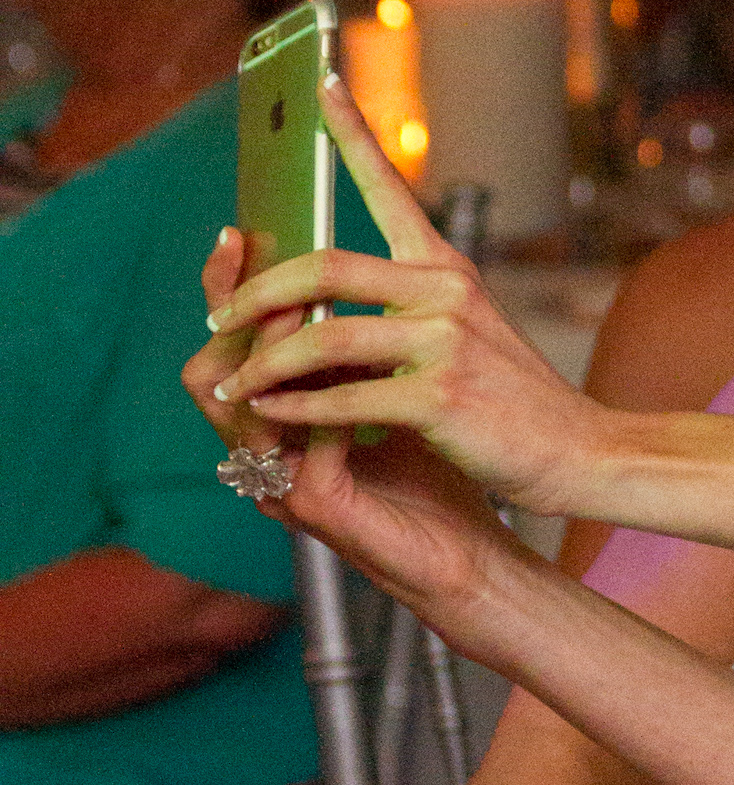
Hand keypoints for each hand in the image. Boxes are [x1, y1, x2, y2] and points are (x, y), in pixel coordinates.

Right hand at [184, 222, 522, 630]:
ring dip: (274, 352)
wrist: (469, 553)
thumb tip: (360, 267)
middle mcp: (267, 450)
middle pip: (211, 371)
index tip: (237, 230)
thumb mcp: (393, 394)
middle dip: (239, 312)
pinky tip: (356, 376)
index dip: (227, 290)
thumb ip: (365, 346)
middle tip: (264, 261)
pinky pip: (300, 449)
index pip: (232, 346)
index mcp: (279, 418)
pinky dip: (323, 406)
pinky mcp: (318, 508)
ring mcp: (283, 483)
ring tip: (308, 309)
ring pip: (241, 408)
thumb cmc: (434, 476)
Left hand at [200, 79, 610, 514]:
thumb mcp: (463, 336)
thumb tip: (316, 315)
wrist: (580, 449)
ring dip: (264, 366)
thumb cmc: (512, 400)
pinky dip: (297, 411)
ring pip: (323, 336)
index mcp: (445, 268)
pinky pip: (343, 398)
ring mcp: (444, 341)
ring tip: (233, 385)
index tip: (318, 83)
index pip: (389, 187)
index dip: (350, 133)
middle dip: (256, 294)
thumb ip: (400, 315)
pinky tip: (272, 417)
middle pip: (323, 268)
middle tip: (220, 318)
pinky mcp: (440, 396)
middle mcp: (444, 289)